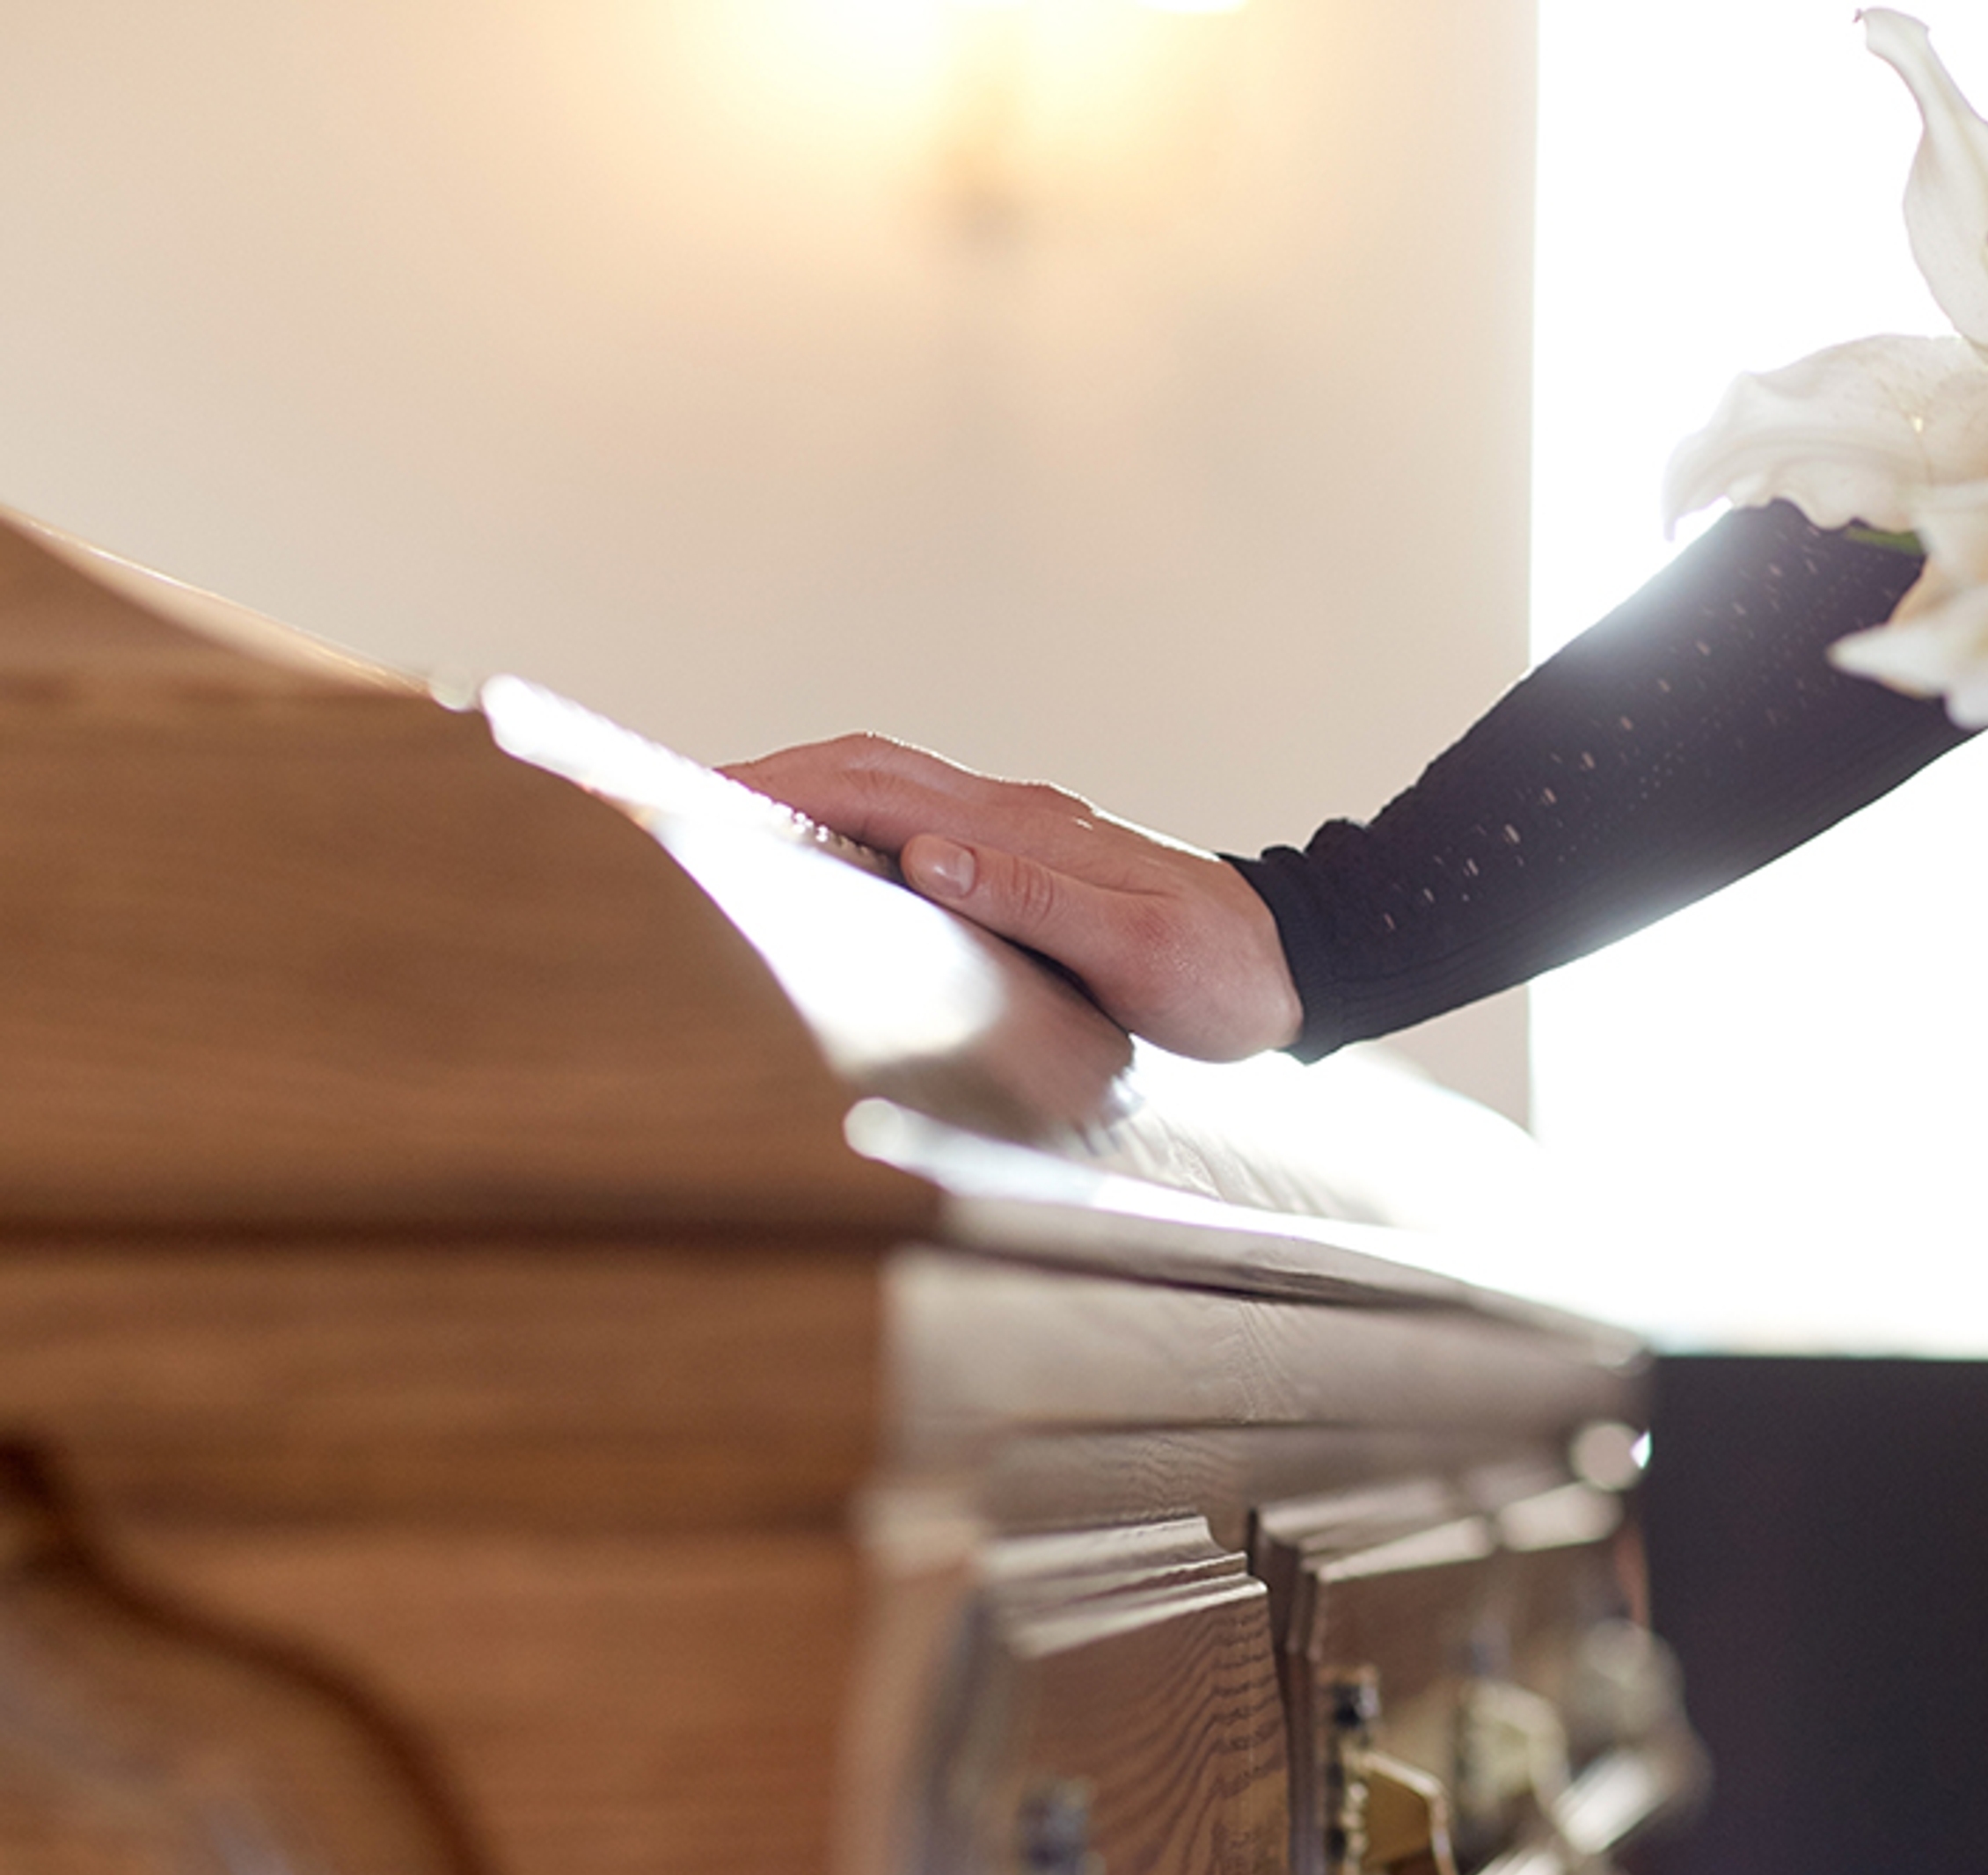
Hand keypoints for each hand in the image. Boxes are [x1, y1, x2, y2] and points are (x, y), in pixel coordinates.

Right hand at [724, 735, 1304, 1060]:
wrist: (1298, 966)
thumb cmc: (1223, 975)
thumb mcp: (1137, 952)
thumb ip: (1034, 902)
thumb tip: (925, 856)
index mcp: (1025, 829)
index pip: (876, 786)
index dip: (781, 785)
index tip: (694, 795)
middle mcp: (1015, 817)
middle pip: (866, 769)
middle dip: (769, 779)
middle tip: (671, 803)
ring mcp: (1022, 834)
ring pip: (890, 790)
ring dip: (806, 796)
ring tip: (722, 828)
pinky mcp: (1031, 862)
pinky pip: (920, 826)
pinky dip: (852, 829)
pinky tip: (822, 864)